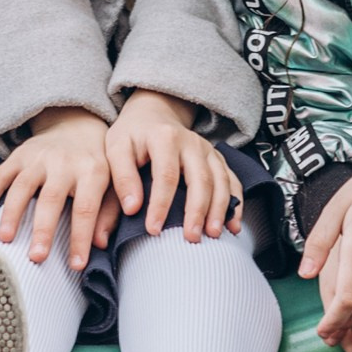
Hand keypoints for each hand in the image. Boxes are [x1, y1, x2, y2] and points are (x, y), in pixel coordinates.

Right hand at [0, 106, 117, 265]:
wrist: (77, 124)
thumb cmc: (96, 163)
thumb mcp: (111, 183)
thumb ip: (107, 213)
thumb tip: (101, 244)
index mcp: (92, 171)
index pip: (86, 208)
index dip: (80, 237)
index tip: (76, 265)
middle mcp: (63, 163)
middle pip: (51, 198)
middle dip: (43, 228)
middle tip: (36, 256)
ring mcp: (38, 157)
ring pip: (21, 186)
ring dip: (12, 213)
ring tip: (5, 239)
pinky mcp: (18, 155)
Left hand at [109, 89, 243, 239]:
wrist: (154, 114)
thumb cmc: (132, 136)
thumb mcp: (116, 148)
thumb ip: (121, 177)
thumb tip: (132, 209)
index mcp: (165, 138)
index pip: (166, 175)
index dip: (161, 204)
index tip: (153, 229)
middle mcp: (192, 142)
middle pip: (201, 178)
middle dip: (198, 210)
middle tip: (191, 237)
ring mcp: (208, 150)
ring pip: (220, 180)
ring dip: (219, 209)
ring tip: (212, 234)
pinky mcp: (217, 159)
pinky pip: (232, 180)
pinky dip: (236, 203)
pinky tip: (233, 225)